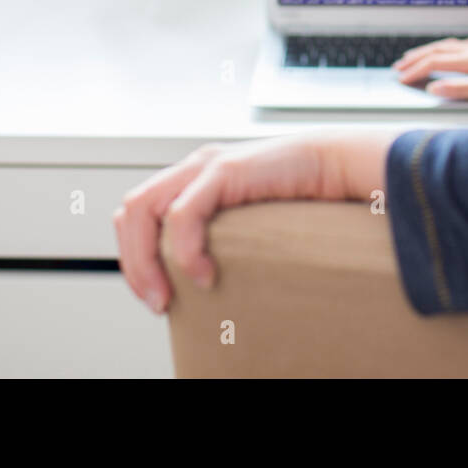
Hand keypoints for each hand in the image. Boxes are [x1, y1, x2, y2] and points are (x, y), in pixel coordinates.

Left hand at [113, 127, 397, 313]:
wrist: (337, 164)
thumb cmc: (302, 194)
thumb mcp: (248, 219)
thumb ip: (223, 234)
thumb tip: (205, 278)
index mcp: (194, 176)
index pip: (138, 212)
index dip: (135, 255)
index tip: (156, 294)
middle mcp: (193, 166)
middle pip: (130, 211)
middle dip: (134, 264)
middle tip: (156, 302)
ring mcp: (205, 165)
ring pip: (142, 209)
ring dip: (146, 260)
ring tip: (168, 294)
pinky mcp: (223, 170)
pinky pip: (183, 215)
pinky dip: (185, 251)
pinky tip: (204, 275)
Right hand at [392, 35, 467, 100]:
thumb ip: (458, 89)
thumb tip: (432, 88)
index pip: (434, 62)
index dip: (416, 70)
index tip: (401, 79)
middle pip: (437, 50)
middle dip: (416, 58)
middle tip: (399, 66)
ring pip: (448, 45)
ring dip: (429, 50)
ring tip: (416, 57)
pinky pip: (462, 45)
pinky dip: (449, 48)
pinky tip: (452, 50)